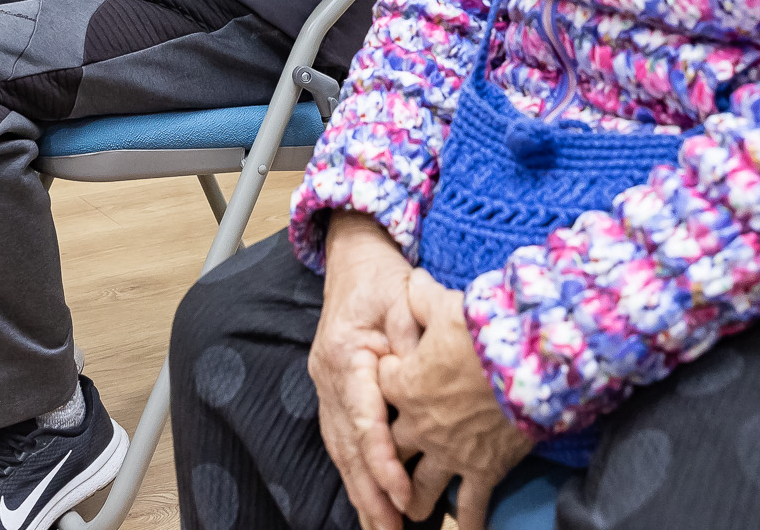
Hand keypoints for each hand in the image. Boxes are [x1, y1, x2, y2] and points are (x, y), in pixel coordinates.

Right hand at [311, 214, 420, 529]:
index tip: (404, 494)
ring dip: (359, 491)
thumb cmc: (383, 276)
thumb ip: (416, 344)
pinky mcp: (333, 391)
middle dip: (369, 494)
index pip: (364, 421)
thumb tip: (433, 384)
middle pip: (346, 446)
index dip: (383, 463)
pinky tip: (367, 499)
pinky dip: (354, 472)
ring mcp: (325, 386)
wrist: (354, 257)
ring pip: (340, 448)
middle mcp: (328, 377)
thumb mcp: (406, 299)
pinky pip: (341, 439)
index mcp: (345, 355)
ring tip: (379, 528)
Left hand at [378, 270, 531, 522]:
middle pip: (388, 450)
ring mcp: (449, 453)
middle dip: (382, 463)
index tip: (384, 382)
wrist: (529, 364)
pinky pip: (470, 507)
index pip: (378, 389)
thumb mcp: (445, 304)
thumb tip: (415, 280)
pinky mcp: (482, 470)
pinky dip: (467, 524)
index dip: (381, 385)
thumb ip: (421, 296)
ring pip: (418, 488)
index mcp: (403, 384)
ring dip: (411, 500)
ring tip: (407, 510)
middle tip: (379, 474)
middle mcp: (419, 425)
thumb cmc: (484, 331)